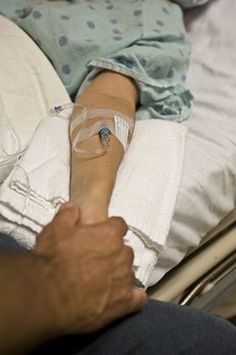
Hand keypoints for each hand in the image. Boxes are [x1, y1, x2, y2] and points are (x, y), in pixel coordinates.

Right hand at [34, 203, 146, 334]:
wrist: (48, 298)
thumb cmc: (52, 262)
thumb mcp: (53, 231)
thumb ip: (66, 216)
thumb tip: (72, 208)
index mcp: (109, 234)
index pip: (119, 225)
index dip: (109, 230)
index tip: (101, 236)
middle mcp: (122, 255)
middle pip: (124, 250)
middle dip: (113, 254)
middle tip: (95, 262)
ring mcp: (125, 279)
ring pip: (128, 273)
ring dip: (118, 275)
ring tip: (100, 283)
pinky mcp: (125, 302)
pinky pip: (137, 298)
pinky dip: (130, 297)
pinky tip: (119, 298)